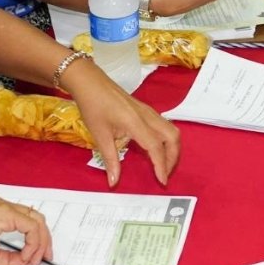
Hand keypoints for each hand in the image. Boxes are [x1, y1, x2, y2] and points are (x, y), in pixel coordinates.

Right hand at [0, 197, 53, 264]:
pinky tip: (25, 256)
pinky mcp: (5, 214)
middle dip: (44, 240)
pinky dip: (33, 243)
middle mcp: (3, 206)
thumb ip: (10, 258)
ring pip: (36, 221)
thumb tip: (29, 261)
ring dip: (40, 243)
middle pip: (36, 219)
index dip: (37, 238)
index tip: (38, 256)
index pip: (26, 221)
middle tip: (45, 258)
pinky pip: (31, 227)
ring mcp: (4, 208)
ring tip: (33, 261)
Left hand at [63, 62, 181, 185]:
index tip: (162, 181)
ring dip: (172, 148)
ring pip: (171, 130)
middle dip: (173, 157)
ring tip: (163, 164)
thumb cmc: (93, 106)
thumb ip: (110, 160)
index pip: (156, 147)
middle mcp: (147, 116)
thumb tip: (114, 182)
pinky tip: (155, 149)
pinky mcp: (147, 110)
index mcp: (135, 122)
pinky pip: (164, 126)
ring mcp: (149, 111)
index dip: (161, 165)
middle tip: (164, 174)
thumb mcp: (99, 135)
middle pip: (172, 137)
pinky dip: (166, 140)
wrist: (90, 82)